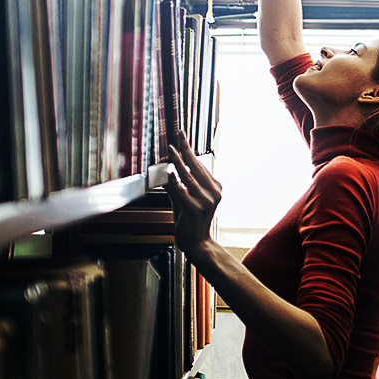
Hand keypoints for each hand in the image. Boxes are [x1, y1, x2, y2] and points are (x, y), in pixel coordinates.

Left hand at [165, 132, 221, 259]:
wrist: (196, 243)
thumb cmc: (189, 220)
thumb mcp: (183, 198)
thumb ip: (175, 183)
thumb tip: (164, 167)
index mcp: (214, 187)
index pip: (199, 164)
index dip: (188, 149)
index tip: (181, 135)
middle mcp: (213, 192)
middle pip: (196, 166)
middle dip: (185, 149)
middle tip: (178, 134)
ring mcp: (206, 201)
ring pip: (189, 176)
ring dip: (178, 161)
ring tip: (170, 149)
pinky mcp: (196, 209)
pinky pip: (183, 191)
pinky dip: (175, 180)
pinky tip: (169, 171)